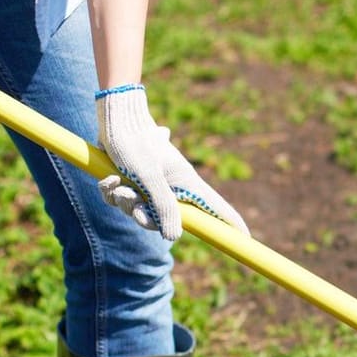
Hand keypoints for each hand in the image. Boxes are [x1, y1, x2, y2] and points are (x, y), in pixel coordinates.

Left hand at [95, 85, 248, 240]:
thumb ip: (163, 207)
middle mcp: (170, 187)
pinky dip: (111, 191)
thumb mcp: (149, 177)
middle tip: (135, 204)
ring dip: (123, 200)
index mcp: (184, 183)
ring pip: (137, 211)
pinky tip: (109, 176)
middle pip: (164, 220)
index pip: (215, 207)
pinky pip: (121, 200)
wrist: (114, 117)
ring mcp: (150, 185)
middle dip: (143, 216)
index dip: (230, 224)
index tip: (247, 239)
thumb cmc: (135, 142)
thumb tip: (174, 236)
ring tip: (118, 182)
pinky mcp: (130, 181)